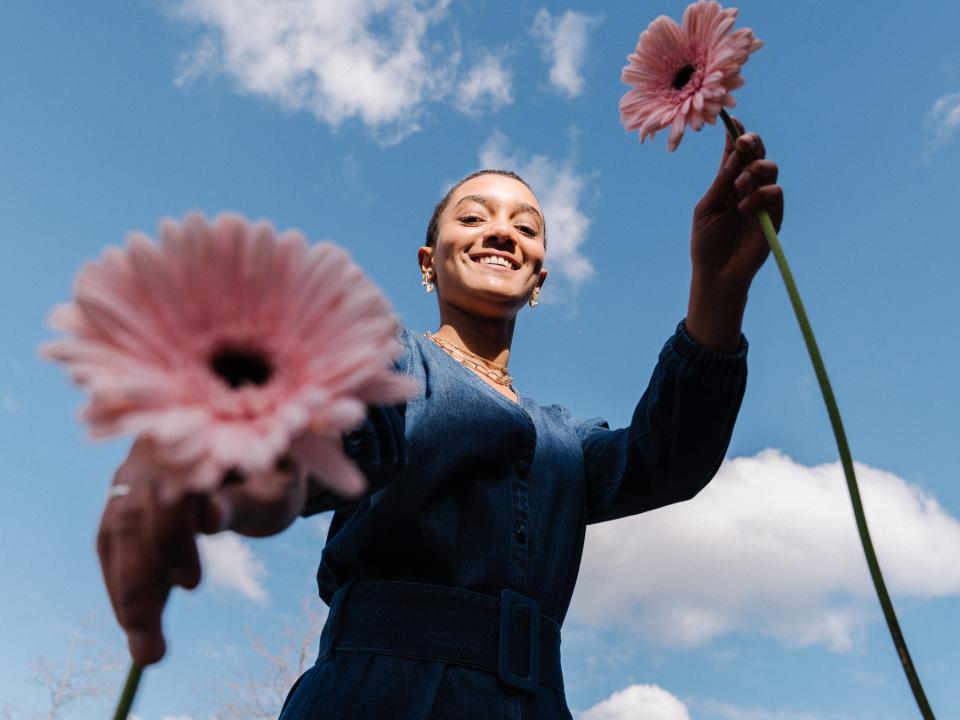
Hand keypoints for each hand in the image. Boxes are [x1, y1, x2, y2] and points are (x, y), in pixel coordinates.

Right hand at [96, 438, 306, 664]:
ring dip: (125, 595)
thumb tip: (208, 517)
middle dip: (139, 588)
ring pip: (116, 534)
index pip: (170, 491)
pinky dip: (120, 582)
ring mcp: (133, 469)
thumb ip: (243, 502)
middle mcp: (154, 449)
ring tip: (146, 649)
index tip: (193, 586)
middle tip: (152, 651)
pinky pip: (111, 539)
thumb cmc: (275, 473)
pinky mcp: (123, 492)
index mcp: (196, 443)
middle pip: (133, 520)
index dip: (173, 539)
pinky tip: (137, 621)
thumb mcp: (274, 489)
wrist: (259, 451)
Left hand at [685, 119, 783, 351]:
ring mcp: (762, 199)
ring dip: (754, 171)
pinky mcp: (774, 214)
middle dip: (751, 143)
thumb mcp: (707, 208)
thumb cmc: (706, 242)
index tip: (733, 120)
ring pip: (770, 168)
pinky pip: (775, 191)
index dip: (735, 136)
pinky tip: (744, 207)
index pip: (733, 153)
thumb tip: (735, 152)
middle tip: (742, 142)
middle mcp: (746, 186)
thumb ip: (722, 181)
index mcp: (726, 182)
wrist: (717, 273)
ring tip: (739, 187)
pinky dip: (759, 194)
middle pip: (756, 154)